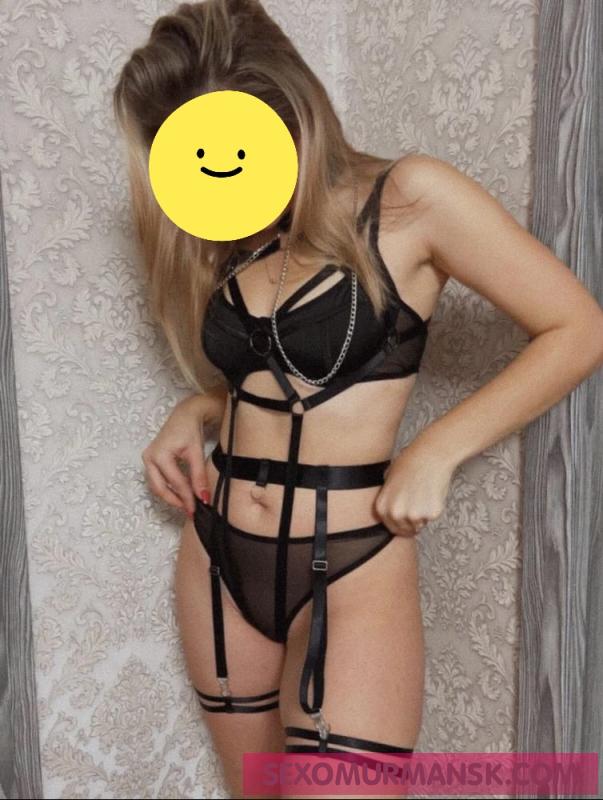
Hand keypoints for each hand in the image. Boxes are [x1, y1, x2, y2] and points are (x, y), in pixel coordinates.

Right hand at [142, 395, 210, 517]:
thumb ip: (199, 476)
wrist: (186, 415)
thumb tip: (203, 498)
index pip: (175, 482)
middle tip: (190, 511)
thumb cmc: (190, 429)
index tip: (196, 509)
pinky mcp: (151, 461)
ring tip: (187, 504)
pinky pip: (158, 480)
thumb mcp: (196, 453)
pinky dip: (169, 489)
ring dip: (171, 497)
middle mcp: (149, 458)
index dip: (187, 497)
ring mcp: (148, 459)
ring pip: (157, 486)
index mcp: (159, 454)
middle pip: (160, 488)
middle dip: (175, 501)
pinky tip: (181, 494)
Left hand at [374, 439, 454, 536]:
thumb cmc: (409, 463)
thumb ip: (387, 497)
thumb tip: (389, 505)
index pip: (391, 527)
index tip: (407, 522)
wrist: (428, 456)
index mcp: (382, 507)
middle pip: (406, 530)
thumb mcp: (387, 480)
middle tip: (418, 506)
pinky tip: (431, 493)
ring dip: (423, 515)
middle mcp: (395, 514)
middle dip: (412, 523)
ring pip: (420, 524)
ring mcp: (413, 515)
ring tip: (423, 494)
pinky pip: (432, 517)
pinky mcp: (430, 514)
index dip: (401, 525)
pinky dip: (434, 508)